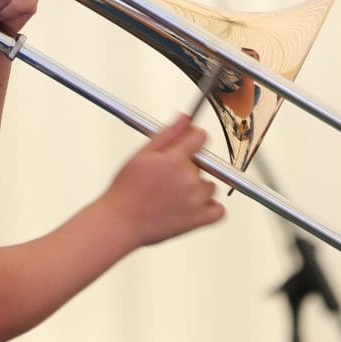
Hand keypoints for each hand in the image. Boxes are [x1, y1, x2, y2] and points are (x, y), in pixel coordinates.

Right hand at [102, 115, 223, 247]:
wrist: (121, 222)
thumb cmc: (126, 191)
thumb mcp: (141, 155)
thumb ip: (167, 135)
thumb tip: (185, 119)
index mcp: (175, 159)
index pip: (200, 137)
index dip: (192, 139)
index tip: (186, 146)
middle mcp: (189, 178)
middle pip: (204, 163)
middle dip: (189, 166)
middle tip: (167, 177)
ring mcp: (196, 200)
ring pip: (210, 186)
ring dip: (198, 188)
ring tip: (174, 194)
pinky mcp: (199, 220)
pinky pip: (219, 210)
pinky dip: (211, 208)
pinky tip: (193, 205)